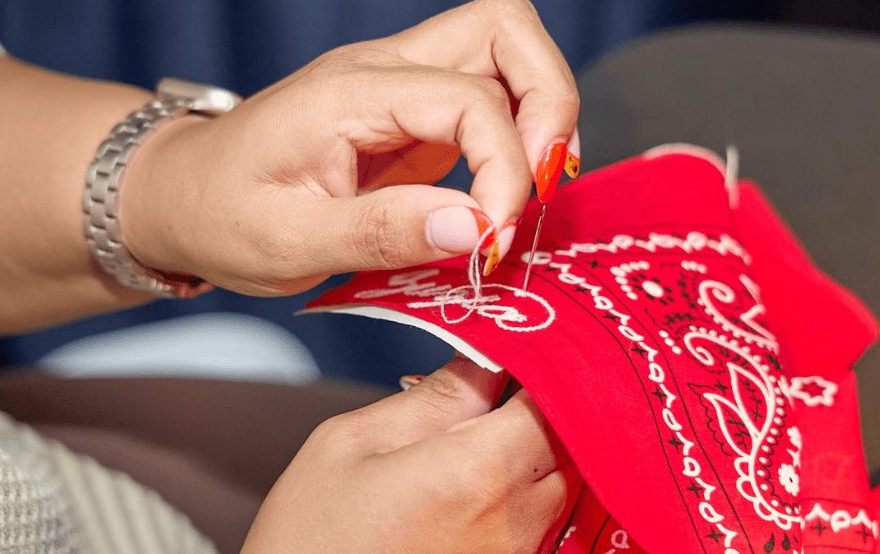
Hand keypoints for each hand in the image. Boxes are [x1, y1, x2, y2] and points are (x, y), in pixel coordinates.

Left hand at [122, 0, 579, 296]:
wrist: (184, 195)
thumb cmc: (221, 213)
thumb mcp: (286, 241)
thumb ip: (380, 234)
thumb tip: (475, 229)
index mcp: (350, 90)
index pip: (468, 98)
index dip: (503, 167)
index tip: (491, 238)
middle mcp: (385, 70)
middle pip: (506, 29)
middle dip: (550, 104)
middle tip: (537, 187)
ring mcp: (402, 86)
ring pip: (507, 53)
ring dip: (542, 116)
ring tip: (527, 193)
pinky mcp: (414, 116)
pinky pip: (491, 100)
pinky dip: (519, 141)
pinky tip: (504, 198)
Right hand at [241, 356, 579, 553]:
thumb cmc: (309, 539)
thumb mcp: (351, 445)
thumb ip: (432, 398)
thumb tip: (485, 358)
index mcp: (476, 473)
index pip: (555, 402)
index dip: (549, 366)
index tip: (531, 345)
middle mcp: (512, 522)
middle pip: (570, 445)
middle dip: (551, 407)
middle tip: (513, 381)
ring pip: (562, 485)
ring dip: (540, 451)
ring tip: (493, 428)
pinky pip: (541, 524)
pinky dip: (527, 492)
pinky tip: (488, 480)